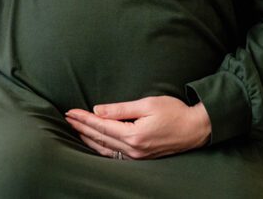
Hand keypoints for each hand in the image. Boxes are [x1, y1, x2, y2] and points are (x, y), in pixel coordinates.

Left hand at [64, 96, 211, 159]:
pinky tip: (93, 142)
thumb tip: (98, 110)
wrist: (196, 128)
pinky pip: (114, 155)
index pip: (101, 126)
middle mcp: (134, 149)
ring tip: (75, 129)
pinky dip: (101, 148)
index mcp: (134, 134)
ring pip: (105, 149)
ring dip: (88, 138)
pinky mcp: (141, 158)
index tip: (70, 112)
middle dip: (82, 127)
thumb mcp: (147, 104)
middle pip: (100, 138)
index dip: (84, 118)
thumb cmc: (174, 112)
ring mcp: (137, 156)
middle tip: (67, 118)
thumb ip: (120, 109)